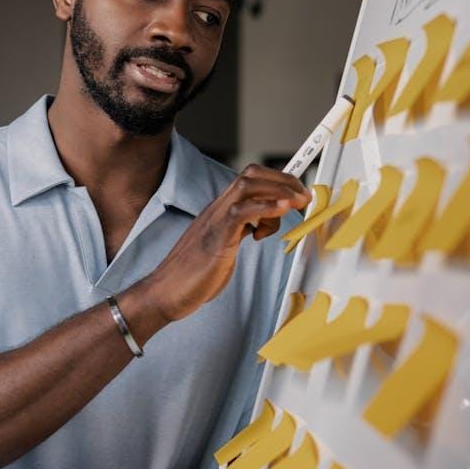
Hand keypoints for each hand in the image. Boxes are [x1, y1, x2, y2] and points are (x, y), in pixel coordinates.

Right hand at [140, 164, 309, 323]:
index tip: (298, 191)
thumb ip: (240, 232)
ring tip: (296, 203)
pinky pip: (241, 212)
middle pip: (251, 175)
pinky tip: (281, 210)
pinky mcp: (216, 238)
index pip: (250, 181)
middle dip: (284, 180)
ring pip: (247, 186)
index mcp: (220, 212)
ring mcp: (215, 221)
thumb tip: (259, 227)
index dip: (277, 180)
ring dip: (278, 190)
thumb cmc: (192, 276)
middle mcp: (218, 210)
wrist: (165, 293)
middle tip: (304, 197)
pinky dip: (265, 208)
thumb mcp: (224, 247)